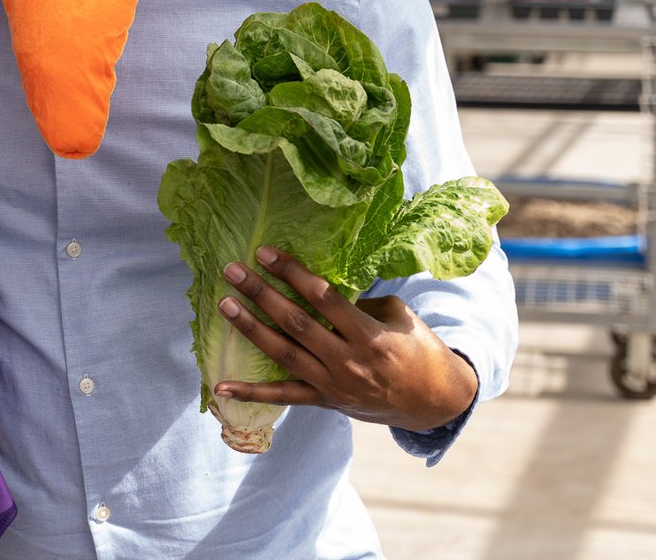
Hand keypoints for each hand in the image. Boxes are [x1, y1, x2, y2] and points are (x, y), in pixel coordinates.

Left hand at [214, 247, 477, 432]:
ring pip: (284, 355)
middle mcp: (349, 362)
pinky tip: (221, 387)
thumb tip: (318, 286)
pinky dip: (251, 393)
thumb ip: (360, 303)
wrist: (435, 403)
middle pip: (296, 323)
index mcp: (371, 336)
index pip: (323, 298)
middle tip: (232, 270)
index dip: (292, 273)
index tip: (265, 252)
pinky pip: (284, 397)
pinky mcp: (326, 402)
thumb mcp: (399, 317)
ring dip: (251, 329)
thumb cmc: (418, 349)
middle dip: (261, 294)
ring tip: (224, 305)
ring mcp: (335, 385)